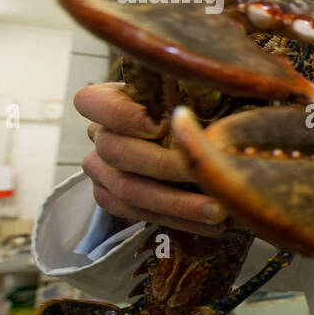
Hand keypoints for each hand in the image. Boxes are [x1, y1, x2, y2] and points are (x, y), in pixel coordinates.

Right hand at [76, 82, 228, 236]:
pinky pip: (137, 214)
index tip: (164, 125)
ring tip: (219, 212)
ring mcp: (99, 168)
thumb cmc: (190, 105)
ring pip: (129, 190)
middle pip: (118, 153)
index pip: (93, 103)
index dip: (125, 116)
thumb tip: (220, 89)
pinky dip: (176, 221)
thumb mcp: (189, 89)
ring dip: (178, 205)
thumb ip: (193, 89)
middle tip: (211, 175)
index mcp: (107, 99)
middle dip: (168, 167)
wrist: (178, 138)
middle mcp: (98, 134)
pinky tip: (210, 225)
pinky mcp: (110, 197)